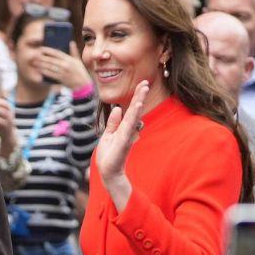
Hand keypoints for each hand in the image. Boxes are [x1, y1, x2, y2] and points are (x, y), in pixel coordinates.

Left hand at [37, 44, 91, 89]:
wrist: (82, 85)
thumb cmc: (80, 72)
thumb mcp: (78, 60)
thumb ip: (74, 51)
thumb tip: (72, 42)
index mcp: (69, 59)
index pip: (56, 53)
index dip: (48, 50)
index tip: (41, 49)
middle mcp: (65, 65)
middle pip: (50, 60)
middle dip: (41, 57)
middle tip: (34, 56)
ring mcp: (62, 72)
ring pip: (49, 67)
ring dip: (40, 64)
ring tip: (34, 62)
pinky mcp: (60, 79)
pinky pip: (50, 74)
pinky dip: (43, 72)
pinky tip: (39, 70)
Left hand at [95, 81, 148, 210]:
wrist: (108, 171)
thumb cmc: (109, 155)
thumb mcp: (108, 135)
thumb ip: (113, 123)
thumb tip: (117, 109)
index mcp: (123, 127)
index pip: (131, 109)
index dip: (136, 97)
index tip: (142, 84)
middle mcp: (128, 129)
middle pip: (135, 109)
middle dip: (140, 96)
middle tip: (146, 82)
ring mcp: (127, 134)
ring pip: (134, 115)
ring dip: (138, 101)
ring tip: (143, 89)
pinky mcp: (124, 140)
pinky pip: (129, 125)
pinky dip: (134, 115)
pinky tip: (137, 106)